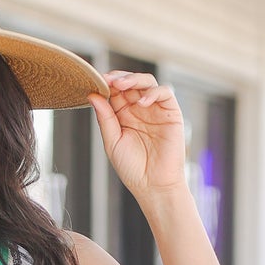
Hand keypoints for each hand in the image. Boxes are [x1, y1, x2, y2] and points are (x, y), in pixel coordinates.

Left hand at [89, 71, 186, 198]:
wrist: (154, 186)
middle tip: (108, 80)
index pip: (116, 92)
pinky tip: (142, 102)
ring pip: (147, 82)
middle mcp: (140, 110)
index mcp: (124, 116)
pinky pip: (165, 93)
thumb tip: (93, 95)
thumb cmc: (133, 169)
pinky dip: (153, 92)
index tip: (97, 81)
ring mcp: (156, 110)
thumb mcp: (112, 142)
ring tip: (122, 85)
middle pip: (130, 83)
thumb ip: (105, 118)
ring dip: (134, 79)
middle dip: (119, 78)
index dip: (107, 84)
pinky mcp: (171, 113)